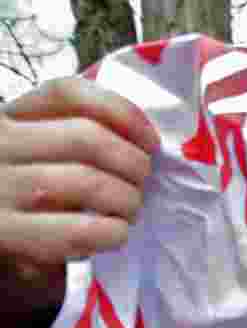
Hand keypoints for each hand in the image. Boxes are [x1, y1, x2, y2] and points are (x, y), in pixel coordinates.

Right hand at [0, 78, 158, 311]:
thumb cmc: (22, 197)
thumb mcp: (35, 156)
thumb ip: (72, 139)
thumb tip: (143, 142)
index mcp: (7, 118)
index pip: (67, 93)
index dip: (122, 112)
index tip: (150, 140)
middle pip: (86, 137)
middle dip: (133, 162)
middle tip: (143, 182)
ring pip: (87, 181)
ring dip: (127, 198)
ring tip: (130, 210)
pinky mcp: (8, 234)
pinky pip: (79, 230)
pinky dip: (112, 232)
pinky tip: (114, 234)